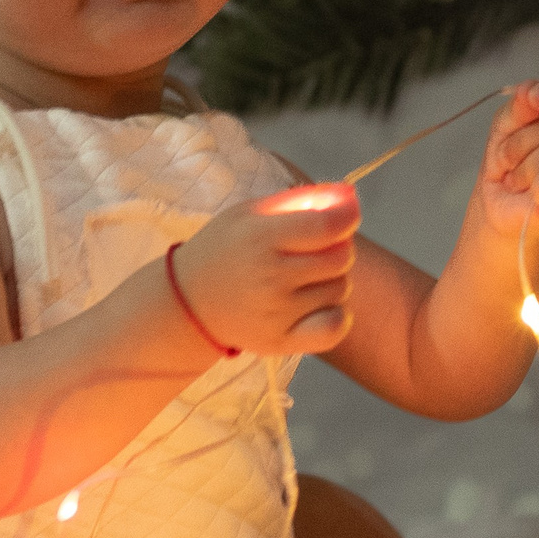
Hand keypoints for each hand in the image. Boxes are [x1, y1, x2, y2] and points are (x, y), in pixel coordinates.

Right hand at [171, 183, 359, 355]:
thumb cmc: (226, 249)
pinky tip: (317, 306)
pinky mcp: (279, 342)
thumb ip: (300, 200)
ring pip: (340, 288)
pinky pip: (335, 327)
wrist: (188, 302)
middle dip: (337, 246)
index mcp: (261, 237)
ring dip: (331, 279)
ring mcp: (276, 313)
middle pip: (341, 257)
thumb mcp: (251, 213)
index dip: (348, 215)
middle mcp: (270, 276)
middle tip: (313, 248)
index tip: (346, 212)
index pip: (329, 226)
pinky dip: (336, 314)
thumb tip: (350, 196)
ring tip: (301, 277)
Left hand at [477, 78, 538, 236]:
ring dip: (524, 169)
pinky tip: (535, 193)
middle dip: (520, 143)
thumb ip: (517, 109)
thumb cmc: (508, 166)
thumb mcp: (504, 130)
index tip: (533, 97)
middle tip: (507, 163)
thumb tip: (529, 90)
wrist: (502, 208)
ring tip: (517, 180)